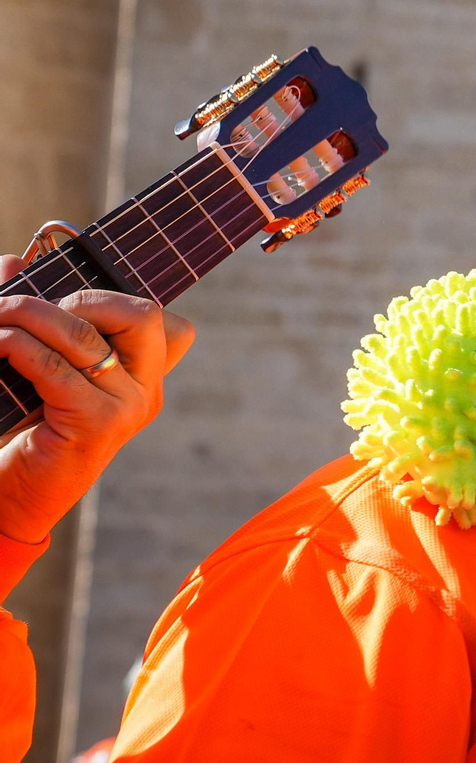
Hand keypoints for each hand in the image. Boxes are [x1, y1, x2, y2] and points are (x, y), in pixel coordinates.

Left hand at [0, 254, 194, 543]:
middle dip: (86, 299)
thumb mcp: (34, 370)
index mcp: (143, 381)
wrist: (9, 501)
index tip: (69, 301)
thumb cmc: (22, 435)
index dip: (122, 301)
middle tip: (35, 310)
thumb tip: (13, 260)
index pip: (171, 326)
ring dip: (31, 315)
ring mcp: (127, 410)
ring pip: (88, 336)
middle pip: (147, 316)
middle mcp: (146, 394)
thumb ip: (31, 318)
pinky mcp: (97, 425)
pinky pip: (56, 367)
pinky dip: (19, 346)